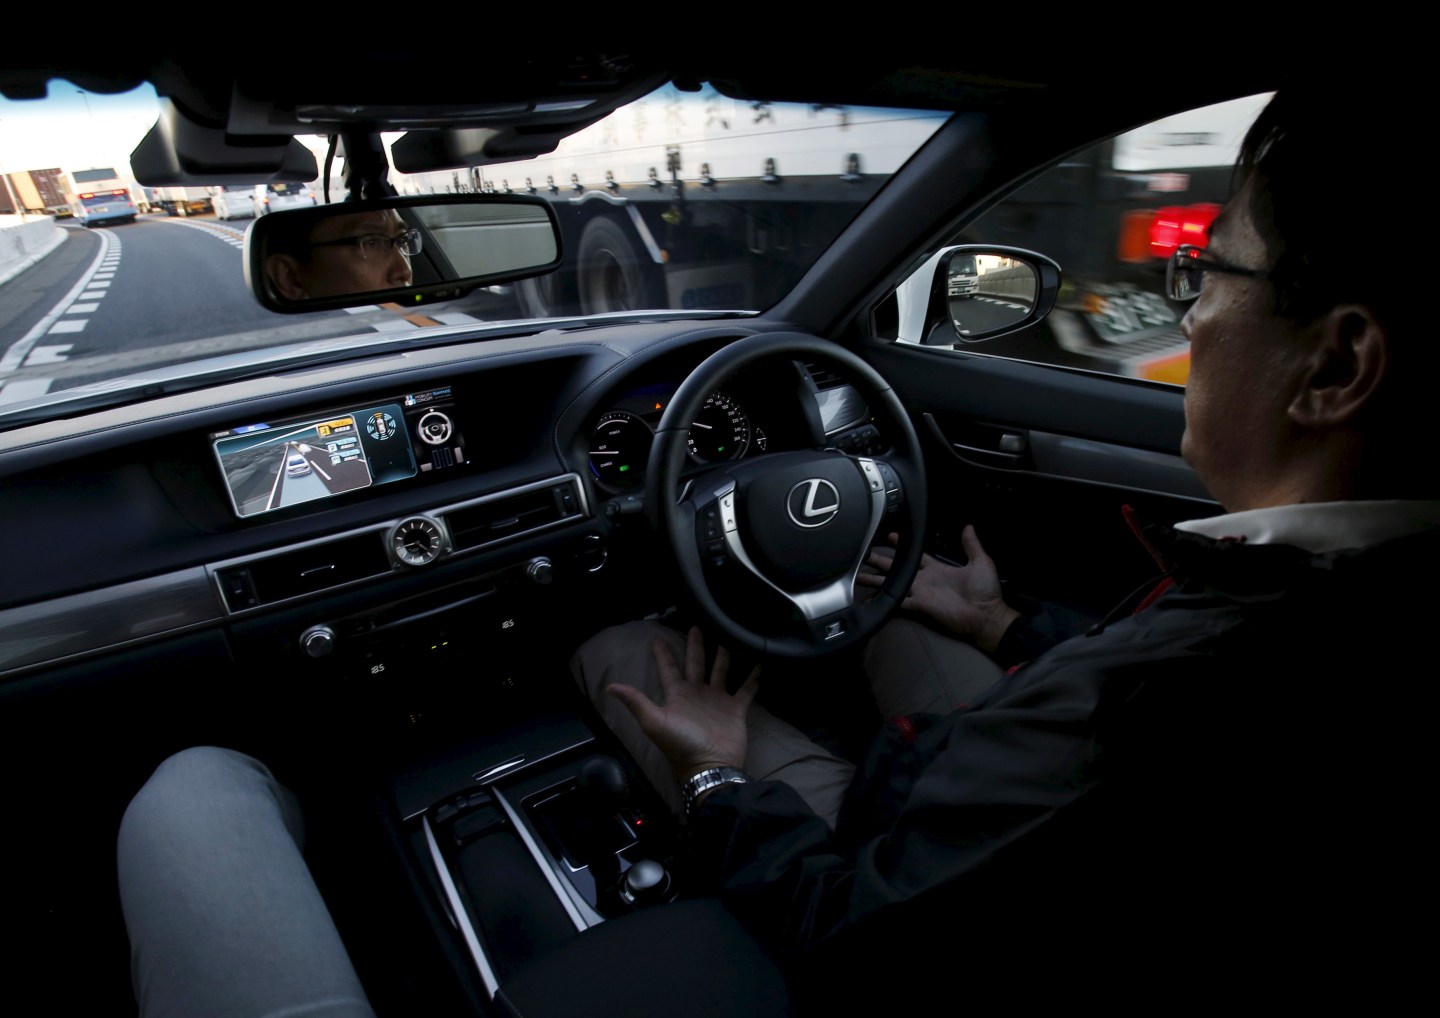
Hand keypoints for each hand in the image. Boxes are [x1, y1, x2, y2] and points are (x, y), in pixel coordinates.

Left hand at [605, 627, 759, 782]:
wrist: (710, 765)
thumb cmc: (680, 745)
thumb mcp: (654, 722)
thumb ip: (636, 701)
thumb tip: (610, 687)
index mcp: (677, 695)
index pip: (668, 670)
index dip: (663, 655)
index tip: (657, 640)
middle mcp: (697, 694)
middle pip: (695, 664)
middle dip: (695, 646)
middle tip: (696, 626)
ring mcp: (717, 700)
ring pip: (720, 671)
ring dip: (723, 656)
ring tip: (727, 636)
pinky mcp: (736, 708)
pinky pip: (746, 688)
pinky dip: (753, 677)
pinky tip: (759, 662)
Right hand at [857, 525, 1018, 652]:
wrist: (986, 616)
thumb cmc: (986, 591)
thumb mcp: (981, 562)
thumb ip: (971, 544)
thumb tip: (968, 526)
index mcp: (938, 569)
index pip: (916, 555)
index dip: (903, 546)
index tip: (891, 536)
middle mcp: (925, 580)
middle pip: (898, 568)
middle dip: (881, 561)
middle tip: (864, 555)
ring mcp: (921, 593)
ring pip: (893, 584)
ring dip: (876, 580)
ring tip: (858, 575)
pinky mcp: (920, 606)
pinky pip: (898, 603)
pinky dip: (885, 601)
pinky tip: (870, 599)